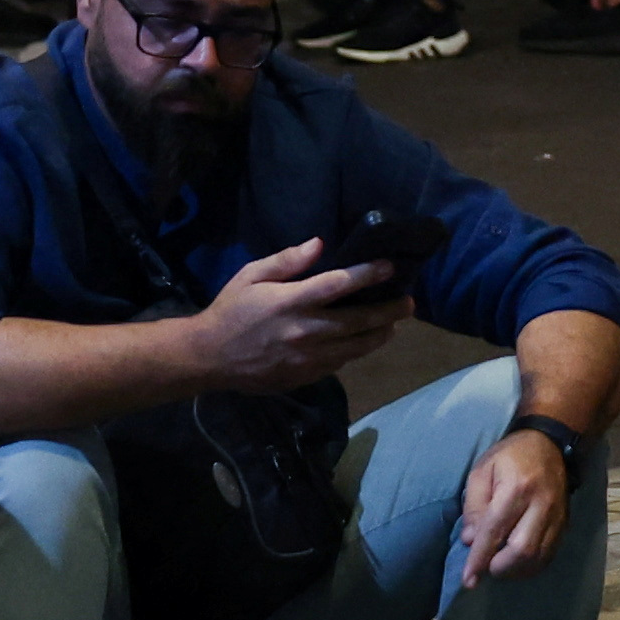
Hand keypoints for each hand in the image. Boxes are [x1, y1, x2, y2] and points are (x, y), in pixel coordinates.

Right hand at [192, 238, 408, 390]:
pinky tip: (364, 342)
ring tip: (394, 324)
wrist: (210, 357)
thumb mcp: (251, 276)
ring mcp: (308, 358)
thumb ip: (286, 261)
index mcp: (292, 302)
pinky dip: (356, 352)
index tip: (389, 266)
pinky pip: (339, 363)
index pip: (339, 285)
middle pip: (358, 321)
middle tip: (409, 303)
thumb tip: (319, 244)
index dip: (368, 274)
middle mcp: (306, 331)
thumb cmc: (231, 310)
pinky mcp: (306, 376)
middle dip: (388, 311)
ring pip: (355, 348)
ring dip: (379, 335)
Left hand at [447, 425, 569, 594]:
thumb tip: (470, 540)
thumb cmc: (510, 456)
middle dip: (500, 567)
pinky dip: (531, 566)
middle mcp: (540, 504)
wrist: (550, 444)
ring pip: (538, 557)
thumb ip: (474, 506)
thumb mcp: (483, 470)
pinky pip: (549, 555)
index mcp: (517, 487)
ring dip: (515, 571)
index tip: (468, 580)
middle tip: (486, 567)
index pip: (495, 530)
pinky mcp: (565, 524)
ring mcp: (557, 516)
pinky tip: (517, 565)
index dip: (480, 558)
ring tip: (499, 567)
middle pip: (522, 549)